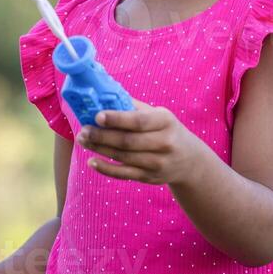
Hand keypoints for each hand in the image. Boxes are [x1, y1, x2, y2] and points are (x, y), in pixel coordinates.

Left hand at [78, 98, 204, 186]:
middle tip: (83, 130)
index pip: (139, 121)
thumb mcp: (159, 114)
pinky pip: (124, 174)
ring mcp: (157, 163)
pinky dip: (106, 169)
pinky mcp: (149, 178)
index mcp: (165, 122)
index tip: (97, 116)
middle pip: (127, 141)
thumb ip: (134, 107)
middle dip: (102, 136)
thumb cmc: (166, 130)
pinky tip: (92, 161)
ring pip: (123, 157)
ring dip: (99, 149)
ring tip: (83, 140)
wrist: (189, 160)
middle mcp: (164, 143)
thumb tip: (105, 96)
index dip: (117, 119)